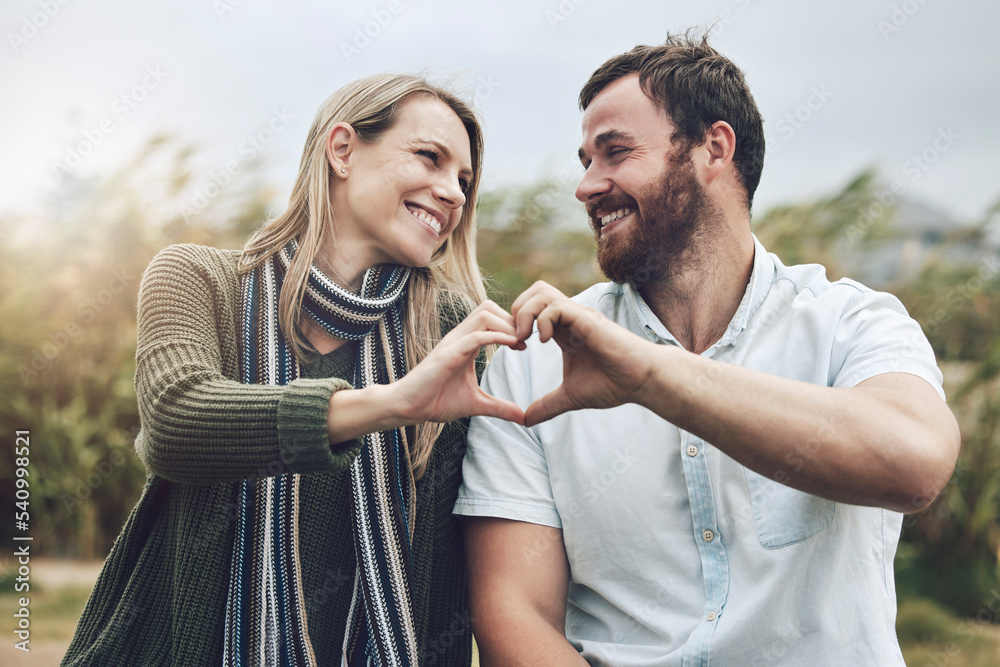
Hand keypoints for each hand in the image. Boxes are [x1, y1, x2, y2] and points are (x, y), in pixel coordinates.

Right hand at [390, 300, 525, 424]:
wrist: (408, 408)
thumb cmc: (436, 401)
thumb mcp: (476, 404)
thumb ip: (499, 407)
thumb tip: (523, 418)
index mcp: (465, 343)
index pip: (491, 317)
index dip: (511, 325)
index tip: (525, 345)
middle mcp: (459, 337)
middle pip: (489, 307)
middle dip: (512, 320)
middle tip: (525, 341)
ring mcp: (453, 343)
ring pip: (484, 314)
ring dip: (506, 325)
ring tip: (519, 343)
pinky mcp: (448, 354)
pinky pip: (475, 336)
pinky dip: (496, 337)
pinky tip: (510, 346)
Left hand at [511, 281, 655, 426]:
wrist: (641, 382)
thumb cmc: (613, 384)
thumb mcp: (571, 397)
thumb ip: (547, 405)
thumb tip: (526, 420)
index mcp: (564, 330)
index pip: (532, 308)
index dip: (516, 323)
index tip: (514, 347)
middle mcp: (570, 318)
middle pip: (535, 291)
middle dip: (517, 310)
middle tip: (516, 338)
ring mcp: (579, 316)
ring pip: (542, 292)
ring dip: (526, 313)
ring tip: (526, 338)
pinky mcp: (587, 320)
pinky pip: (557, 306)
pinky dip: (543, 320)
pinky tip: (545, 341)